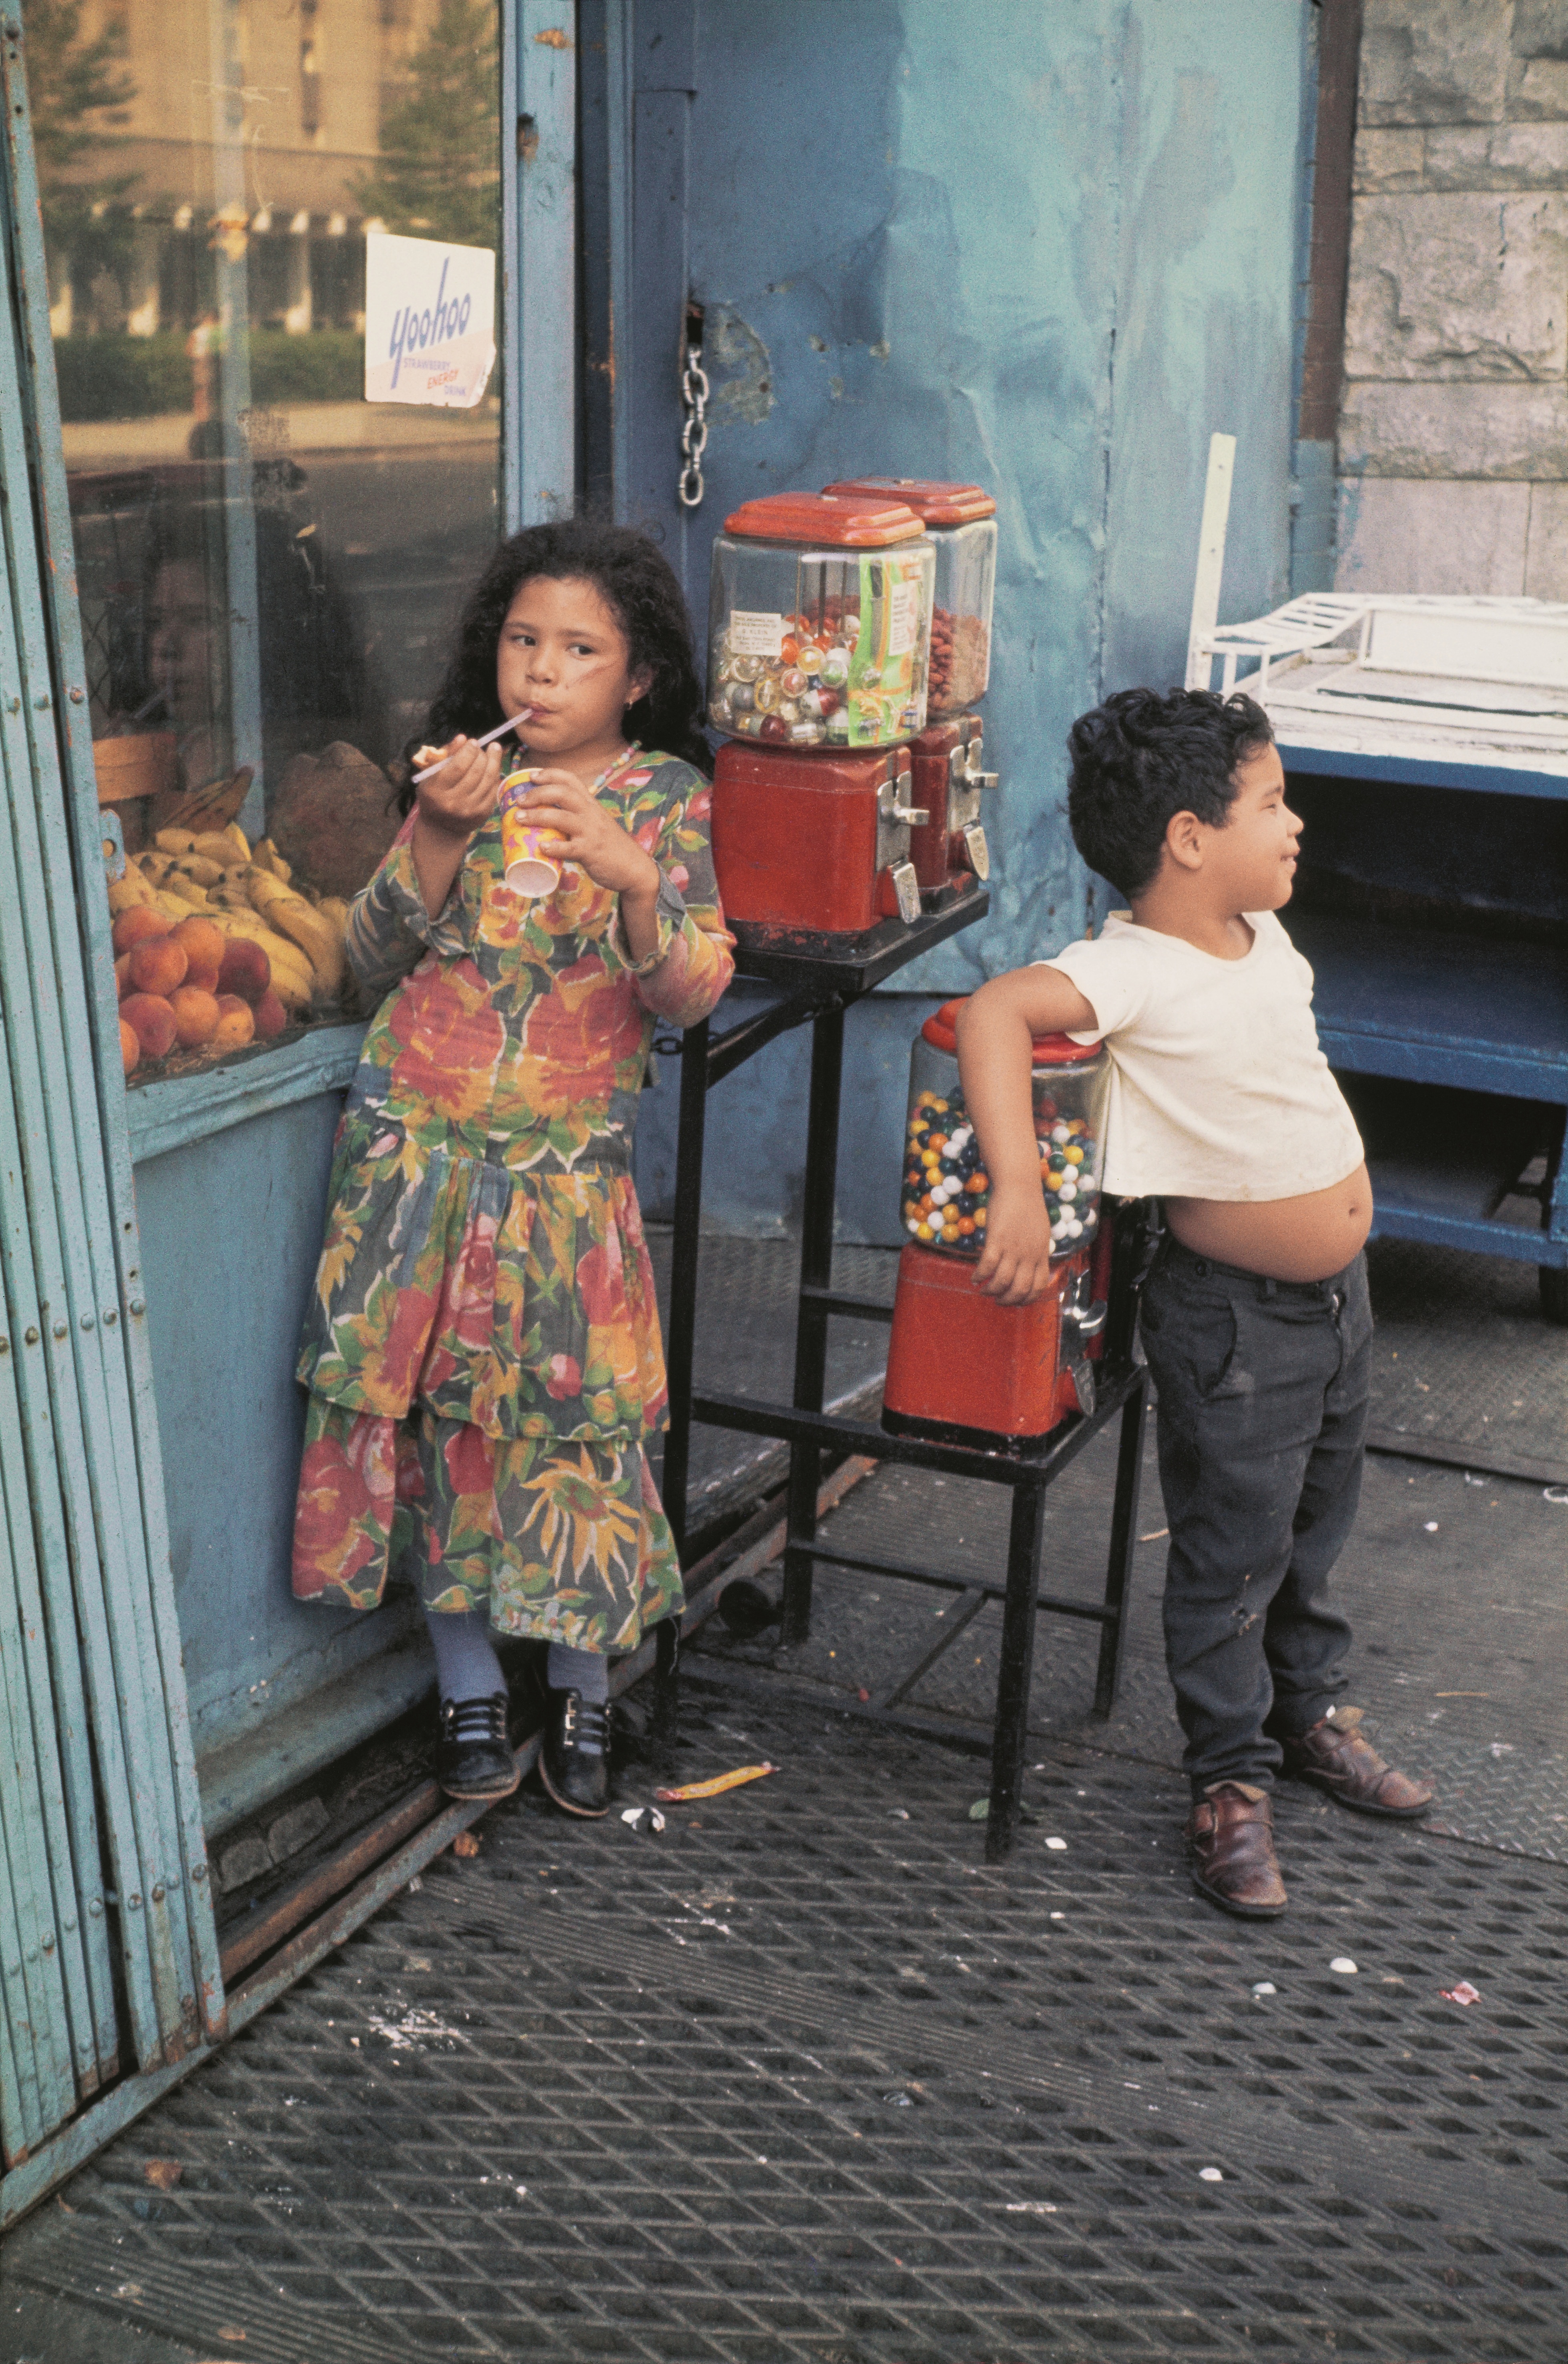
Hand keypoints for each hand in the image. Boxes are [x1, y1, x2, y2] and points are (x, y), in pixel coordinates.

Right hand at [414, 736, 503, 840]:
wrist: (441, 828)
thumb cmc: (434, 795)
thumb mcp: (432, 776)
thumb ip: (446, 755)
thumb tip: (462, 737)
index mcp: (436, 791)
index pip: (458, 767)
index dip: (468, 752)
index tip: (473, 742)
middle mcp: (453, 802)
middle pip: (475, 772)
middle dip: (482, 755)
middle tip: (483, 747)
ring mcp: (470, 810)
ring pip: (488, 779)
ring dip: (493, 761)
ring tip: (494, 749)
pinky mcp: (483, 814)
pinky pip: (493, 789)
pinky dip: (495, 775)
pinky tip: (494, 766)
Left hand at [516, 771, 660, 899]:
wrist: (635, 869)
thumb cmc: (611, 847)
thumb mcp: (596, 824)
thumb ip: (578, 817)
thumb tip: (550, 816)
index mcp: (591, 804)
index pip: (570, 779)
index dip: (549, 774)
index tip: (532, 776)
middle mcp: (591, 813)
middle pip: (563, 793)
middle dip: (538, 793)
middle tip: (520, 801)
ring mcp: (591, 832)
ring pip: (562, 817)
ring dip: (538, 815)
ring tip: (520, 818)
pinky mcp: (591, 852)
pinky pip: (570, 848)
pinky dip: (554, 847)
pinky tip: (541, 848)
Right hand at [972, 1182, 1054, 1304]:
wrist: (1019, 1184)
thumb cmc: (1027, 1205)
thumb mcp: (1040, 1231)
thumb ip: (1035, 1249)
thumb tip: (1029, 1263)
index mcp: (1041, 1253)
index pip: (1038, 1286)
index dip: (1026, 1299)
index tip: (1015, 1301)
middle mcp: (1029, 1254)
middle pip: (1020, 1289)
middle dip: (1007, 1300)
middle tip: (997, 1300)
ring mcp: (1014, 1247)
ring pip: (1002, 1281)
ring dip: (991, 1291)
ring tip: (983, 1290)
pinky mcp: (997, 1239)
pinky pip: (987, 1266)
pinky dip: (979, 1275)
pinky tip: (974, 1277)